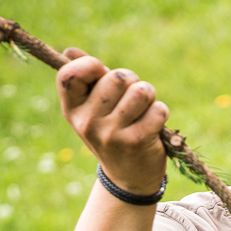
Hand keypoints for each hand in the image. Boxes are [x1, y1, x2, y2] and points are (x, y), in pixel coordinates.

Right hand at [56, 47, 168, 195]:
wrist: (128, 179)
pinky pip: (158, 109)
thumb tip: (70, 51)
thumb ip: (85, 80)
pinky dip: (160, 113)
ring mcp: (112, 134)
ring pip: (141, 91)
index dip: (90, 65)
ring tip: (143, 110)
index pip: (69, 74)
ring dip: (148, 95)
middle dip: (131, 80)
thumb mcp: (91, 110)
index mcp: (72, 111)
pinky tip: (153, 127)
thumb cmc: (111, 133)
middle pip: (118, 76)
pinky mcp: (137, 142)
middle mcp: (88, 123)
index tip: (101, 73)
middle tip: (131, 98)